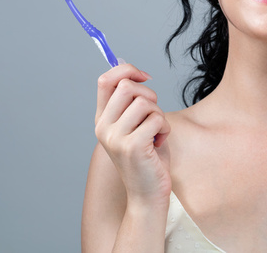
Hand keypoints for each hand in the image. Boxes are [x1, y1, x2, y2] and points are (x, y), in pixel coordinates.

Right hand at [95, 64, 170, 204]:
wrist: (147, 195)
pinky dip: (165, 128)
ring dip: (159, 115)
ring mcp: (115, 137)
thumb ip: (130, 101)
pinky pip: (156, 119)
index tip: (144, 77)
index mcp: (101, 119)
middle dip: (149, 95)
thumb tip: (130, 70)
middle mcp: (103, 127)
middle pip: (127, 87)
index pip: (105, 80)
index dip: (127, 70)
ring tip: (157, 132)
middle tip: (154, 114)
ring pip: (144, 103)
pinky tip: (159, 142)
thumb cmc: (147, 157)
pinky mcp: (132, 146)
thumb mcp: (134, 124)